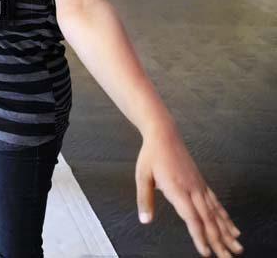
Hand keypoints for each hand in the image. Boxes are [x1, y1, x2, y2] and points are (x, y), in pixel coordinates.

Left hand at [136, 126, 242, 256]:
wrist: (164, 135)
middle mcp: (193, 189)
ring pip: (216, 213)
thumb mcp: (142, 176)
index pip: (192, 218)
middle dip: (219, 241)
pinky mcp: (201, 183)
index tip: (206, 252)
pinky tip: (232, 228)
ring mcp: (199, 186)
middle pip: (208, 220)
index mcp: (177, 189)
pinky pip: (216, 203)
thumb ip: (145, 199)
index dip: (199, 236)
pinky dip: (225, 217)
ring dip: (227, 232)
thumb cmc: (151, 155)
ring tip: (237, 248)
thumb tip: (145, 220)